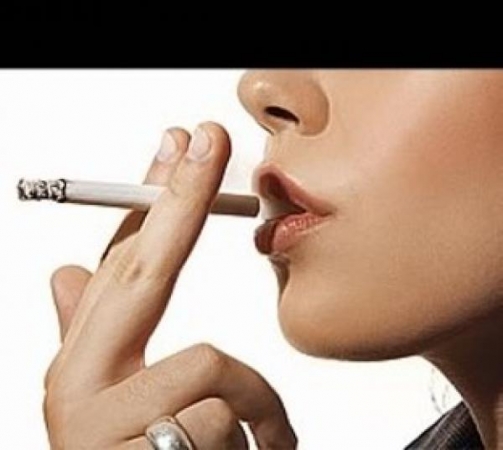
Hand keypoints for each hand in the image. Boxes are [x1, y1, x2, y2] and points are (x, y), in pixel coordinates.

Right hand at [43, 123, 296, 448]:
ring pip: (210, 364)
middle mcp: (78, 383)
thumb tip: (66, 274)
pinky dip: (258, 441)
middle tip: (204, 134)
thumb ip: (92, 336)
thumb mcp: (121, 402)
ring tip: (255, 440)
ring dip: (254, 404)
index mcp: (86, 359)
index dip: (149, 198)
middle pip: (140, 267)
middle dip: (177, 193)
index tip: (177, 145)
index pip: (121, 258)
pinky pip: (225, 419)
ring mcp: (98, 424)